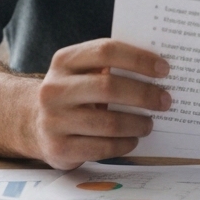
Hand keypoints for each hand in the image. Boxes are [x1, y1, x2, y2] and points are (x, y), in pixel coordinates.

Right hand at [32, 39, 170, 168]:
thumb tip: (157, 70)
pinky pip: (101, 148)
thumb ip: (111, 65)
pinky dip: (124, 145)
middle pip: (109, 87)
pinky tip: (133, 140)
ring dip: (137, 124)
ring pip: (108, 123)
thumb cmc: (74, 92)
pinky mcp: (58, 149)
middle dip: (144, 94)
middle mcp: (54, 89)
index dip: (139, 59)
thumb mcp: (82, 71)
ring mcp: (53, 120)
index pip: (106, 51)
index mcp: (64, 60)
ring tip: (150, 123)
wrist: (33, 122)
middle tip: (165, 100)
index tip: (164, 69)